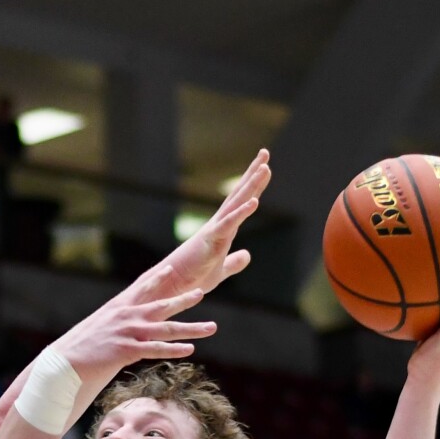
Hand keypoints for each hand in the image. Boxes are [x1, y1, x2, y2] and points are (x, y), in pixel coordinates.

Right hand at [56, 285, 219, 375]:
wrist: (65, 364)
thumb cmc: (81, 350)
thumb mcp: (99, 332)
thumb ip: (115, 326)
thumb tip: (123, 328)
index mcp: (119, 309)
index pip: (141, 289)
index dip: (157, 278)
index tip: (171, 267)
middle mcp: (126, 317)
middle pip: (161, 306)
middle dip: (184, 300)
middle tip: (202, 292)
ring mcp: (127, 333)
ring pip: (166, 328)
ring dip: (191, 328)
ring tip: (211, 327)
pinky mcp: (126, 350)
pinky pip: (156, 349)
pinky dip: (174, 349)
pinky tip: (190, 349)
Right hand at [140, 149, 269, 298]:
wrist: (174, 285)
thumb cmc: (193, 277)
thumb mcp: (220, 270)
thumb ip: (234, 262)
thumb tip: (247, 255)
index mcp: (224, 229)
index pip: (241, 202)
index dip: (254, 185)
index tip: (265, 167)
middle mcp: (219, 224)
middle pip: (240, 194)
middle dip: (253, 174)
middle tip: (265, 153)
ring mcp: (215, 230)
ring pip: (236, 203)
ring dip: (251, 185)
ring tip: (265, 168)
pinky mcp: (211, 240)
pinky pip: (229, 224)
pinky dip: (242, 212)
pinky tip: (255, 201)